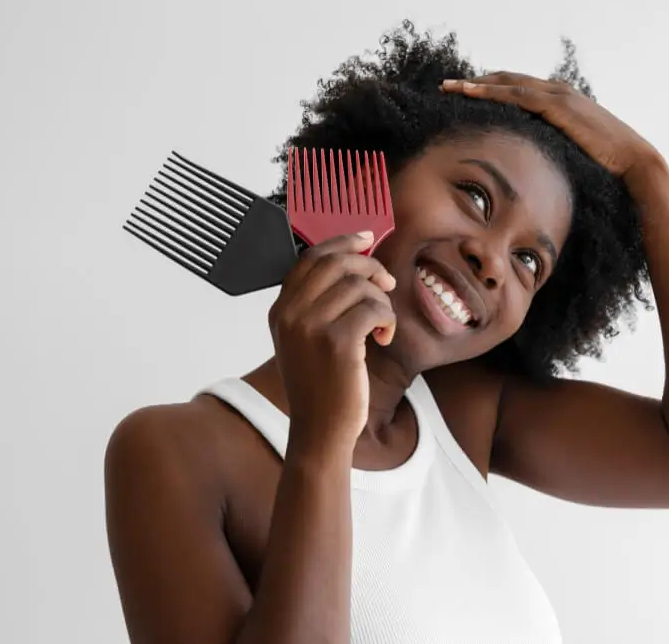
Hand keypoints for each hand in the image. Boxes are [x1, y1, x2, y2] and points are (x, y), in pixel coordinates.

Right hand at [268, 231, 396, 459]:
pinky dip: (387, 319)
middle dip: (369, 267)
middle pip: (337, 264)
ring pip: (360, 286)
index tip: (365, 237)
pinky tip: (383, 338)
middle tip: (386, 283)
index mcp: (281, 310)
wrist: (319, 430)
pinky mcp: (337, 342)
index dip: (342, 242)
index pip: (310, 258)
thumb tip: (355, 266)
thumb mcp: (306, 341)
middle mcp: (291, 314)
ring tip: (382, 325)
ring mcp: (311, 327)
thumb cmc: (320, 387)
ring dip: (381, 302)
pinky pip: (373, 309)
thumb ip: (319, 305)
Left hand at [441, 72, 662, 181]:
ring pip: (507, 83)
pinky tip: (470, 93)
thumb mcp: (569, 155)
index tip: (463, 95)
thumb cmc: (604, 166)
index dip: (488, 89)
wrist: (633, 162)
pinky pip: (517, 95)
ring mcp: (558, 95)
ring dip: (476, 84)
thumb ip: (550, 151)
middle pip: (506, 80)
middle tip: (446, 86)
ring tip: (450, 87)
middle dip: (475, 82)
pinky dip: (491, 92)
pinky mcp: (558, 106)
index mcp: (558, 100)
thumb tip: (530, 169)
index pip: (515, 89)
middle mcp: (556, 91)